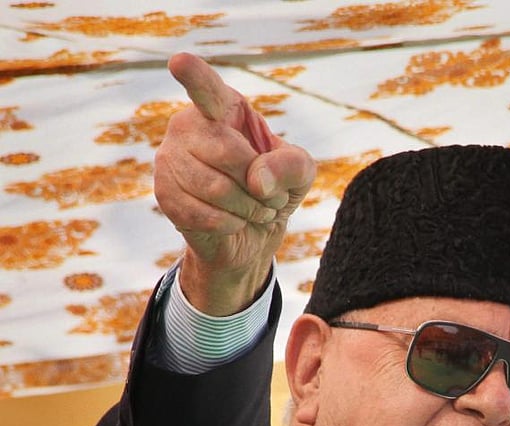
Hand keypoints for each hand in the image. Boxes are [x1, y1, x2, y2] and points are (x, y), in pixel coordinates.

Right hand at [154, 52, 317, 314]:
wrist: (251, 235)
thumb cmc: (274, 191)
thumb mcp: (299, 173)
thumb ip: (292, 165)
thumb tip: (257, 180)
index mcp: (221, 107)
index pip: (207, 88)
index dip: (194, 76)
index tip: (179, 63)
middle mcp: (188, 125)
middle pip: (227, 153)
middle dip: (260, 185)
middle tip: (271, 197)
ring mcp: (170, 158)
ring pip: (217, 189)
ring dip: (249, 209)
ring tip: (257, 211)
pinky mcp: (164, 194)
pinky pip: (207, 216)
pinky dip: (233, 225)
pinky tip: (234, 222)